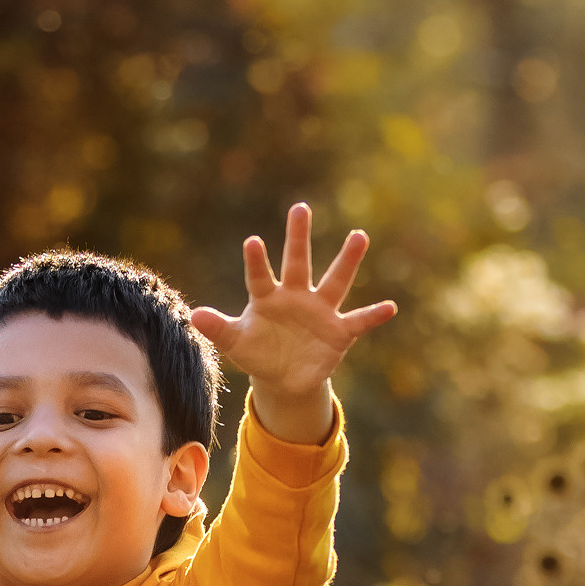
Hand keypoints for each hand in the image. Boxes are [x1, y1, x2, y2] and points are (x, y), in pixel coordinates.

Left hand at [190, 205, 396, 445]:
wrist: (284, 377)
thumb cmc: (257, 352)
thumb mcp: (235, 343)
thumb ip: (217, 328)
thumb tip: (194, 314)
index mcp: (267, 298)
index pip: (259, 276)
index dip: (256, 261)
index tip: (252, 241)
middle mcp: (296, 296)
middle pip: (298, 263)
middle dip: (298, 238)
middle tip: (299, 208)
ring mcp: (320, 312)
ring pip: (335, 281)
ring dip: (347, 260)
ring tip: (359, 236)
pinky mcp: (339, 332)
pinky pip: (359, 321)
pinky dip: (374, 316)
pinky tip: (390, 307)